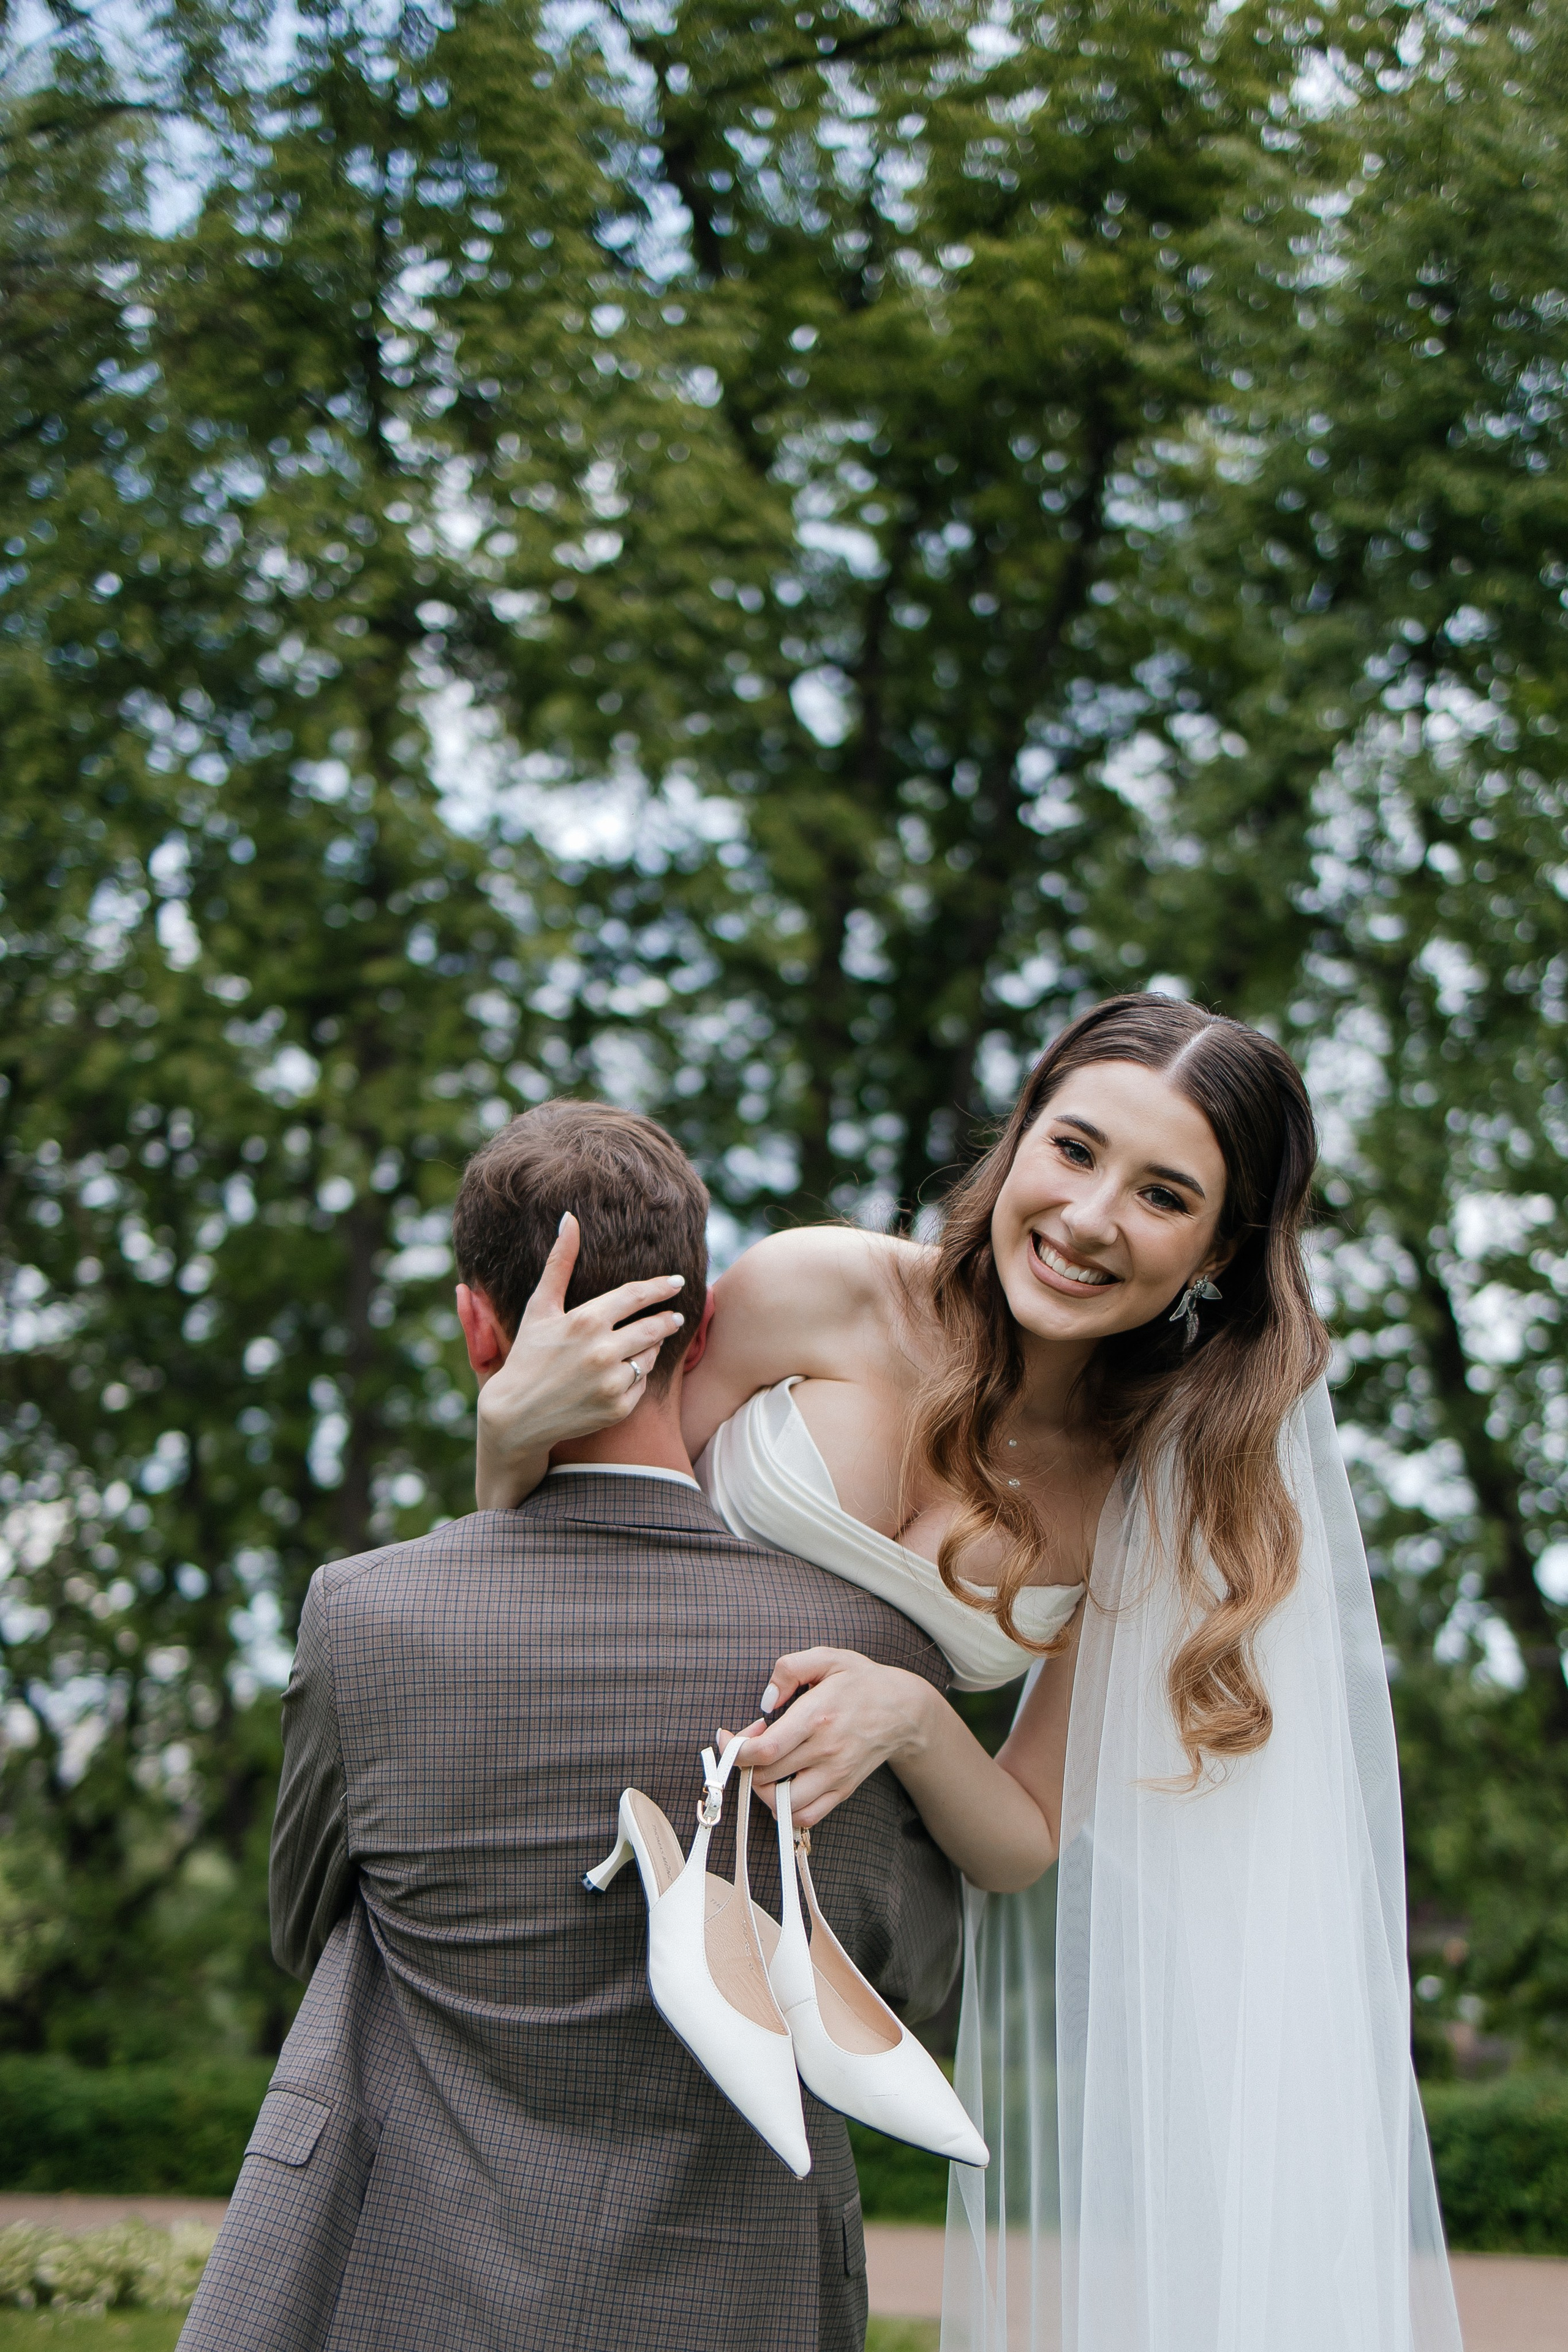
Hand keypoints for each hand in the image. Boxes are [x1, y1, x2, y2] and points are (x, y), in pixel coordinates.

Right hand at [472, 1213, 687, 1507]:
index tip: (677, 1282)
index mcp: (586, 1321)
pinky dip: (636, 1378)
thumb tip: (569, 1218)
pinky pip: (642, 1385)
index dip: (660, 1287)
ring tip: (641, 1346)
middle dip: (667, 1320)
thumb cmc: (527, 1355)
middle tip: (674, 1317)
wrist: (516, 1416)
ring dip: (651, 1349)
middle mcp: (602, 1352)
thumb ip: (559, 1263)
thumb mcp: (540, 1308)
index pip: (636, 1295)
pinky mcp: (617, 1408)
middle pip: (654, 1326)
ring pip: (651, 1356)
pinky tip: (621, 1375)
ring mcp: (611, 1382)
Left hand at [717, 1647, 936, 1829]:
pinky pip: (806, 1816)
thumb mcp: (827, 1657)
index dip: (737, 1749)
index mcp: (817, 1716)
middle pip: (766, 1776)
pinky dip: (786, 1809)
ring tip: (766, 1766)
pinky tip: (783, 1785)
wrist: (904, 1710)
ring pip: (783, 1803)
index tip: (731, 1736)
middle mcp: (826, 1750)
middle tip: (752, 1743)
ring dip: (763, 1789)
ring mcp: (835, 1775)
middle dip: (745, 1762)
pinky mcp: (843, 1790)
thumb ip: (789, 1669)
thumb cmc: (861, 1681)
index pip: (766, 1749)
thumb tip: (766, 1701)